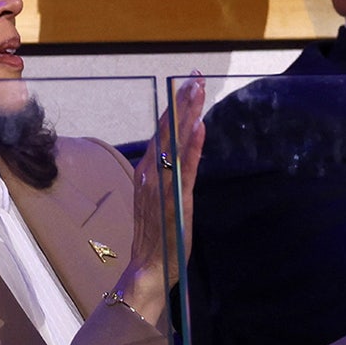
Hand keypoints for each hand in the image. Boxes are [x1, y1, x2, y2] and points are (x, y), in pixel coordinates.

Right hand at [115, 73, 205, 323]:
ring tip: (196, 90)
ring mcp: (162, 185)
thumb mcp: (161, 196)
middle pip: (167, 130)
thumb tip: (186, 140)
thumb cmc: (156, 234)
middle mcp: (150, 173)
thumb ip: (171, 170)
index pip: (162, 131)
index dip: (175, 106)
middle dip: (182, 101)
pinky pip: (184, 168)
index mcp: (147, 170)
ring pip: (175, 143)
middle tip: (195, 77)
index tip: (187, 83)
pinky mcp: (175, 199)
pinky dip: (192, 147)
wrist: (149, 267)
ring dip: (186, 115)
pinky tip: (198, 126)